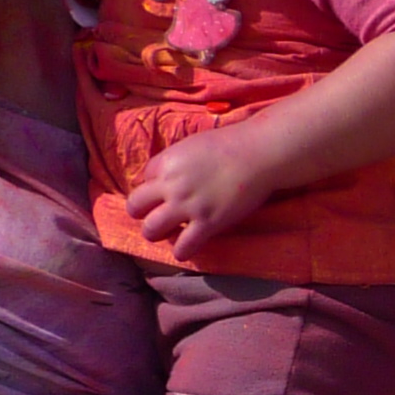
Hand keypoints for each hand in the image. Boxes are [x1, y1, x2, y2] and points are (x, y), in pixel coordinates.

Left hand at [126, 130, 275, 253]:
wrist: (259, 153)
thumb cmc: (231, 144)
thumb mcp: (193, 144)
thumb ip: (176, 161)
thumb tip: (167, 176)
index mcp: (167, 162)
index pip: (143, 180)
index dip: (154, 187)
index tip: (166, 191)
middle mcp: (171, 185)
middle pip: (135, 206)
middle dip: (142, 213)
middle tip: (157, 216)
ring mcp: (188, 206)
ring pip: (151, 230)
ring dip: (156, 234)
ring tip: (169, 233)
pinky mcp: (207, 223)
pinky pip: (183, 247)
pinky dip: (181, 251)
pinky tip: (187, 248)